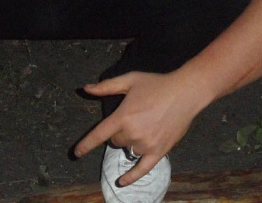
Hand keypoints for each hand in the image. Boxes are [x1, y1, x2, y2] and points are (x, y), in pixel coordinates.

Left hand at [73, 71, 204, 186]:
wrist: (185, 93)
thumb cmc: (156, 84)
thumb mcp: (129, 80)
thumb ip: (106, 86)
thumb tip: (85, 89)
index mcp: (123, 116)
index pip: (99, 134)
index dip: (86, 145)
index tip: (76, 153)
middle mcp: (132, 133)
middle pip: (116, 141)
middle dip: (119, 132)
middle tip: (134, 117)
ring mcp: (146, 144)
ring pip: (129, 150)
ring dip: (131, 142)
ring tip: (145, 125)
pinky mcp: (159, 151)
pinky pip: (142, 169)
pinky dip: (131, 177)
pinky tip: (121, 182)